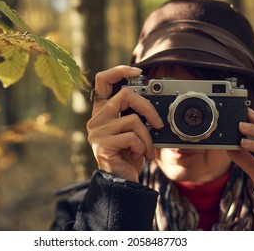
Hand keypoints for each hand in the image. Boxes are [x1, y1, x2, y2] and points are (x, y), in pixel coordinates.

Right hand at [86, 65, 163, 181]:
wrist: (122, 182)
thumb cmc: (129, 156)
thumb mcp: (133, 130)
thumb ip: (135, 113)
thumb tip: (152, 98)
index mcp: (103, 112)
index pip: (103, 80)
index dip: (120, 70)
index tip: (139, 71)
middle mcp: (96, 119)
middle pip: (124, 94)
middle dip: (147, 107)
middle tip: (157, 122)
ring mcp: (97, 132)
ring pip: (133, 119)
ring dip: (147, 136)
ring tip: (145, 149)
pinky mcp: (102, 145)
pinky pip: (132, 137)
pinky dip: (142, 147)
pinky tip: (138, 155)